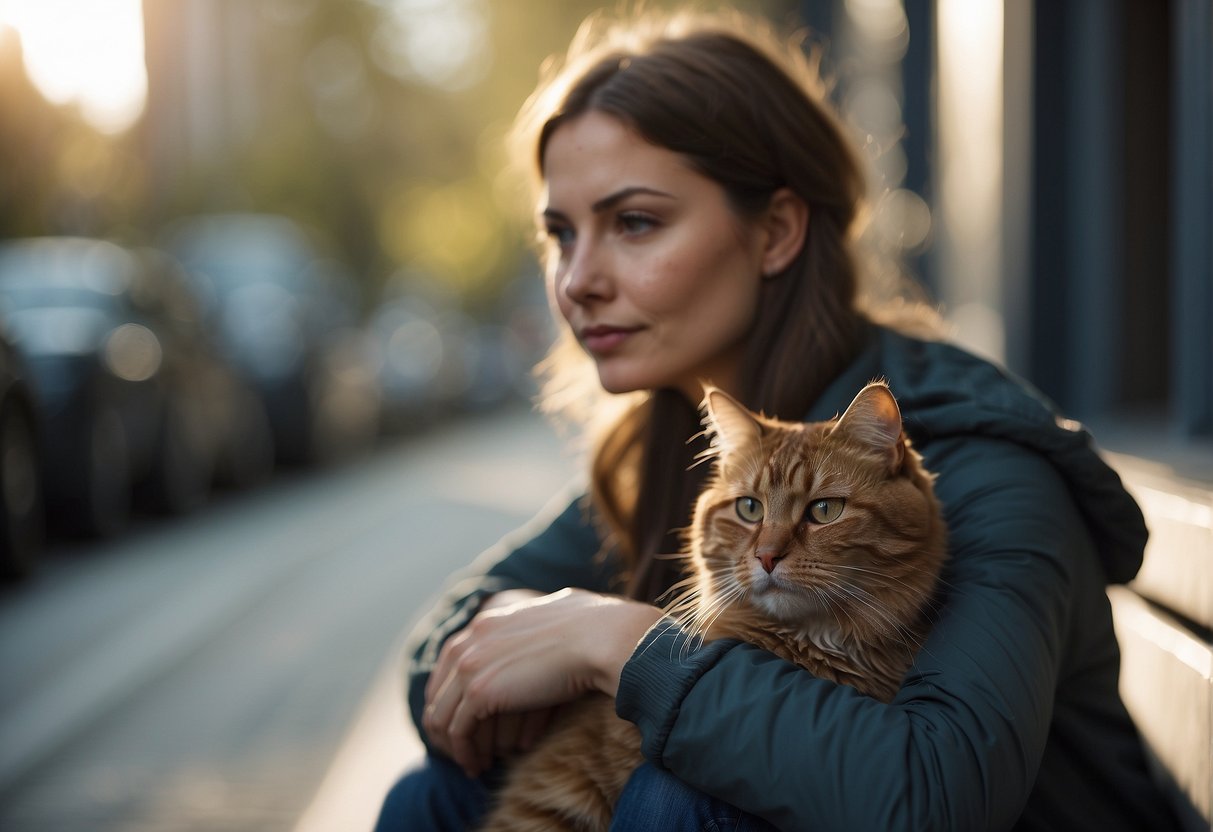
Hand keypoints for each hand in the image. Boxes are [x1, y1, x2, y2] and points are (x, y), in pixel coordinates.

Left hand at [422, 588, 659, 776]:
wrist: (603, 637)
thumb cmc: (596, 629)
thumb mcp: (559, 617)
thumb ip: (540, 626)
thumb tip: (556, 623)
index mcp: (488, 621)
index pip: (450, 662)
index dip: (454, 695)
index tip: (468, 721)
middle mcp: (471, 639)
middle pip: (439, 690)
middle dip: (446, 724)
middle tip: (464, 750)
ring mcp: (470, 663)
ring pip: (442, 715)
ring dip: (455, 745)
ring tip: (473, 764)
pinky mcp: (479, 690)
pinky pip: (458, 731)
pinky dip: (465, 753)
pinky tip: (478, 766)